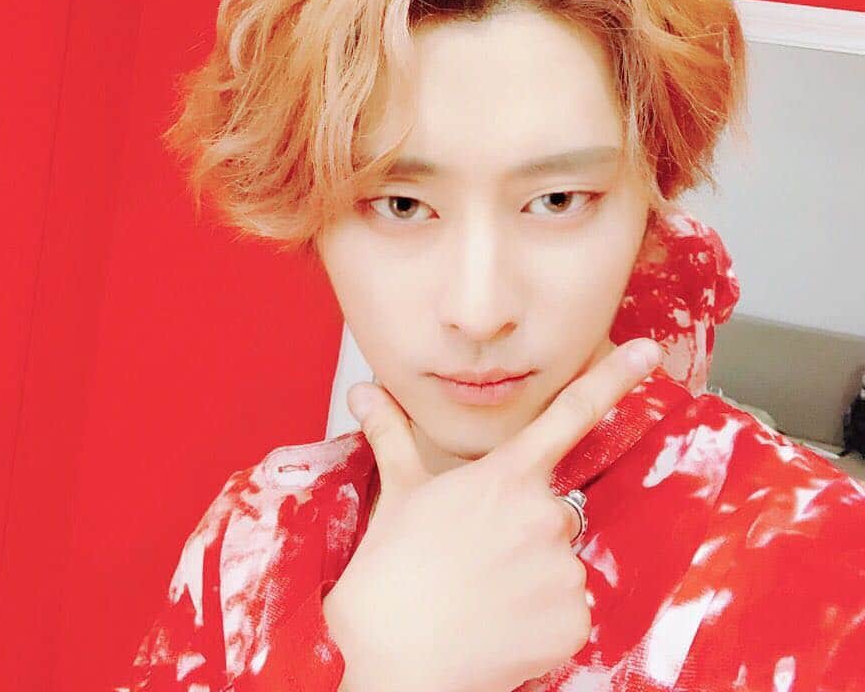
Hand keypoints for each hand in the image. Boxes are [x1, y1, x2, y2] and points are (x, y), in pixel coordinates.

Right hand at [321, 337, 662, 691]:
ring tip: (483, 595)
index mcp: (505, 476)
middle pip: (556, 510)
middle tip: (478, 557)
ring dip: (534, 576)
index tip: (648, 352)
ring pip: (561, 562)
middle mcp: (544, 514)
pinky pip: (570, 610)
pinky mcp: (574, 620)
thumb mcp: (398, 493)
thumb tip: (363, 393)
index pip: (569, 415)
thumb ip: (393, 434)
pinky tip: (501, 625)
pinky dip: (543, 618)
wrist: (389, 659)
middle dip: (525, 529)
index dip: (614, 378)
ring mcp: (563, 568)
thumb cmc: (390, 571)